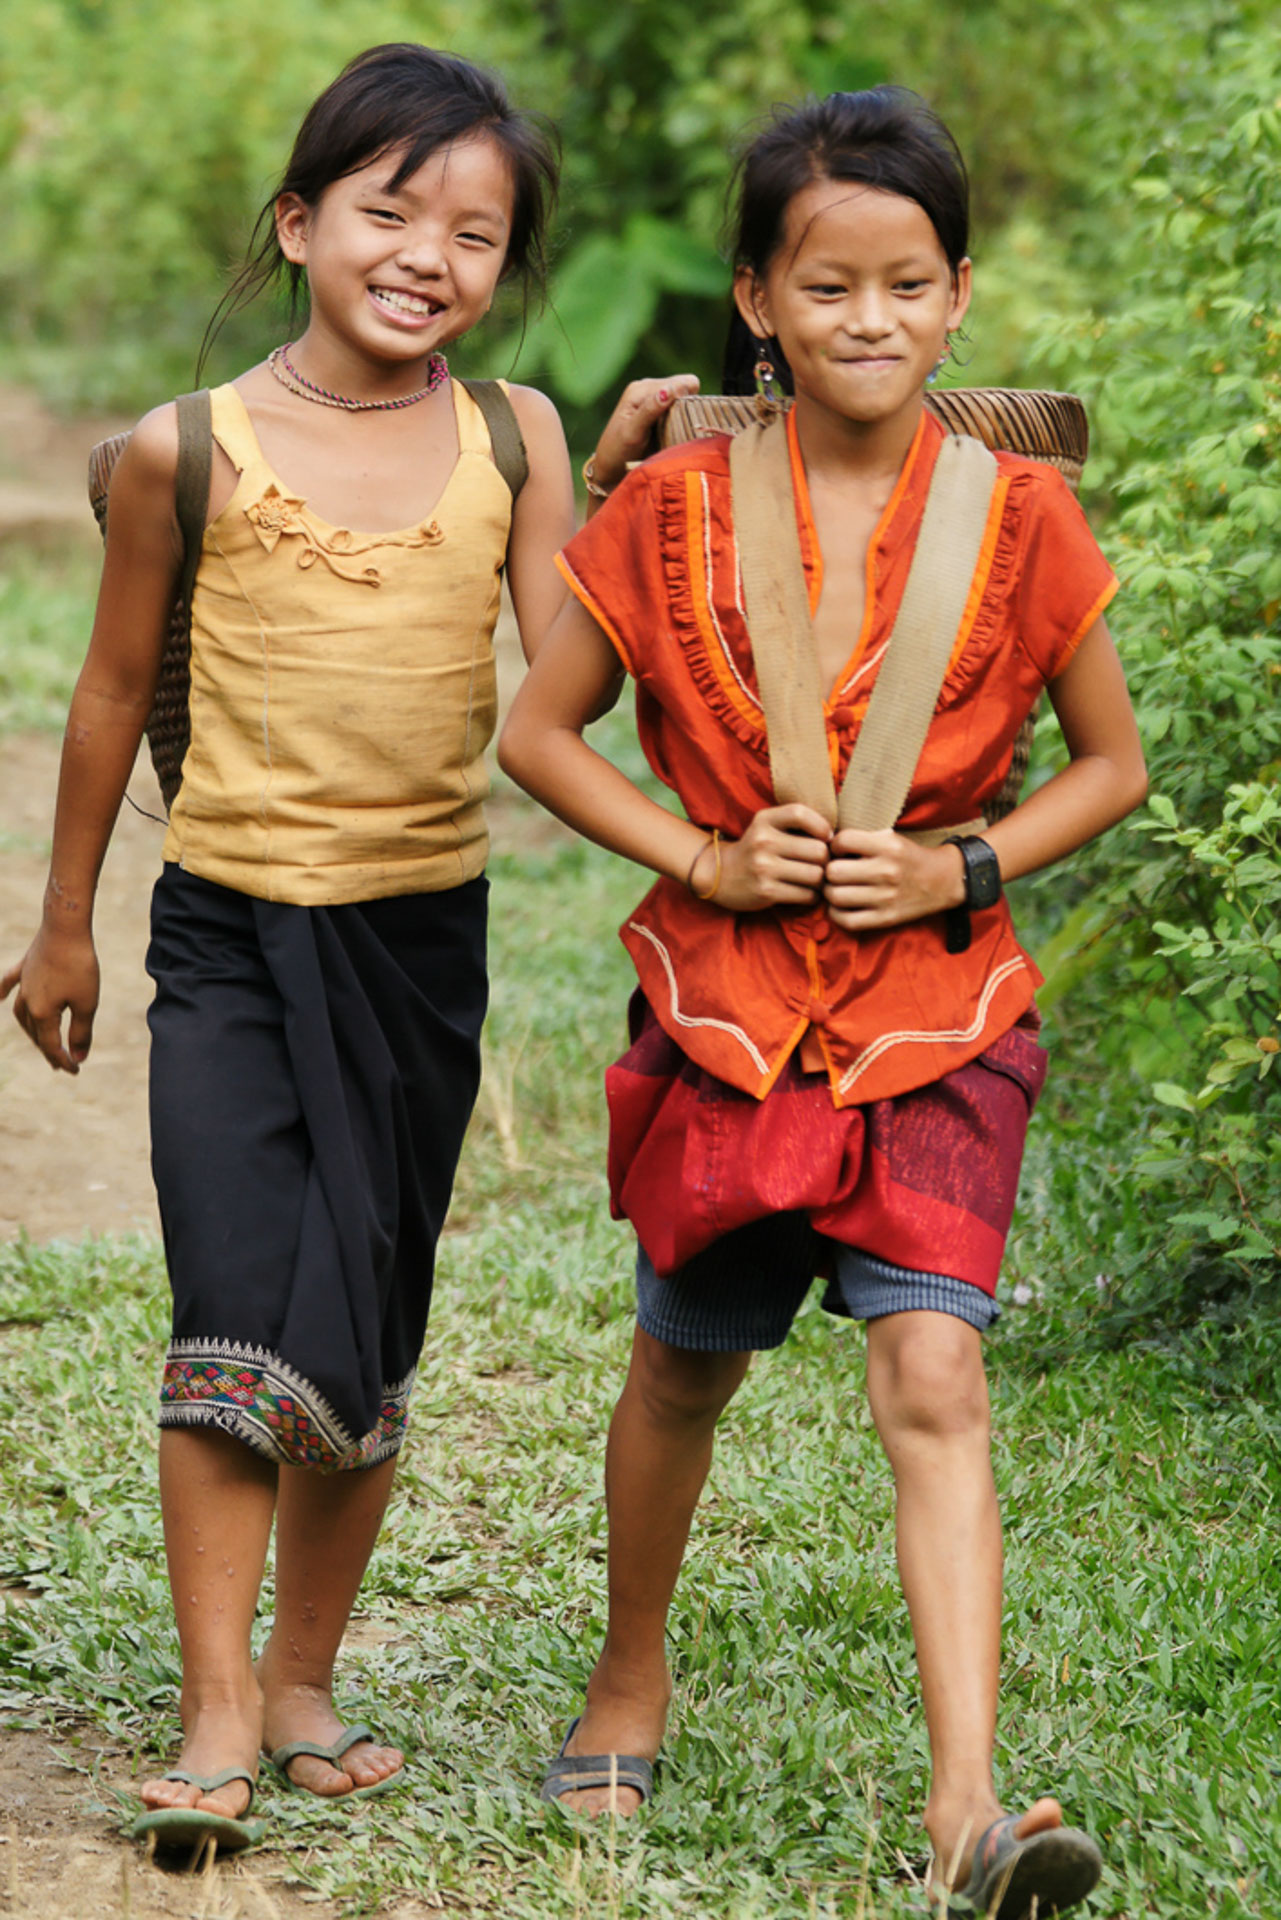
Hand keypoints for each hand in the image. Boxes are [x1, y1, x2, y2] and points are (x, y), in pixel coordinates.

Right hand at [1, 927, 100, 1072]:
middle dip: (48, 1050)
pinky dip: (4, 991)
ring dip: (31, 1029)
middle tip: (61, 1063)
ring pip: (22, 1014)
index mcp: (41, 1013)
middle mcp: (27, 1000)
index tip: (76, 1071)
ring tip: (40, 1040)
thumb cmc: (79, 966)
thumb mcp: (87, 1003)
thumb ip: (81, 1032)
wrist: (66, 927)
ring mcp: (24, 982)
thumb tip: (78, 1058)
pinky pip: (10, 982)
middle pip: (36, 1033)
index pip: (51, 1045)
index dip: (63, 1061)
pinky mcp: (26, 965)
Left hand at [588, 374, 700, 492]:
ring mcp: (654, 398)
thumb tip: (669, 390)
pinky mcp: (658, 410)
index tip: (679, 421)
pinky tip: (670, 432)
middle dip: (686, 407)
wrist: (609, 466)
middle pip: (685, 388)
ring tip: (670, 432)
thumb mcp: (633, 432)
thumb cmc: (618, 451)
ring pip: (684, 399)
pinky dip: (681, 419)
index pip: (682, 383)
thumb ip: (650, 410)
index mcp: (642, 388)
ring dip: (684, 415)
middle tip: (673, 429)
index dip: (687, 400)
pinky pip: (679, 409)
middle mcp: (649, 388)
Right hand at [695, 804, 831, 911]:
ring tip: (813, 879)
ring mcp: (764, 868)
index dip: (822, 826)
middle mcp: (763, 841)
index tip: (826, 837)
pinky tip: (804, 892)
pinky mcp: (766, 891)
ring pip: (815, 875)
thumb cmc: (755, 849)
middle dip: (825, 860)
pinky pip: (806, 895)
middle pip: (818, 851)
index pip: (801, 814)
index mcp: (765, 820)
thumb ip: (796, 822)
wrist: (719, 875)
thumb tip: (837, 836)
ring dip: (820, 880)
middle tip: (821, 864)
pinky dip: (811, 896)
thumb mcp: (767, 825)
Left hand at [823, 829, 965, 931]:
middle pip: (833, 872)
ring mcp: (886, 897)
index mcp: (888, 846)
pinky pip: (848, 921)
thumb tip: (826, 843)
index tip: (838, 851)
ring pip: (836, 897)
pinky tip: (839, 907)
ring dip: (830, 893)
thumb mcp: (891, 837)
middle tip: (833, 872)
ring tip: (836, 888)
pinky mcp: (886, 918)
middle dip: (828, 871)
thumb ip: (863, 838)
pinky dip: (836, 914)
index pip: (843, 841)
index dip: (834, 845)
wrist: (943, 880)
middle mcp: (886, 871)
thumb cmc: (909, 857)